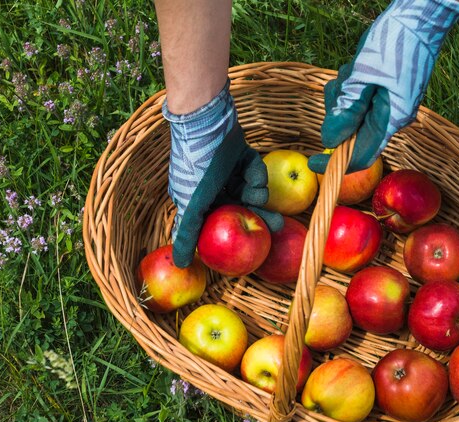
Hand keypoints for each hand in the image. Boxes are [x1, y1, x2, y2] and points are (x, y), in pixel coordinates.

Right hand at [164, 81, 282, 267]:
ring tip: (257, 189)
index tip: (254, 240)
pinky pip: (254, 171)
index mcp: (198, 201)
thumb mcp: (193, 204)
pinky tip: (253, 169)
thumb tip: (181, 265)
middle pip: (241, 208)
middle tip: (277, 225)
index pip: (219, 224)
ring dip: (256, 190)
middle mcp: (212, 188)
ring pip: (250, 191)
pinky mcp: (240, 156)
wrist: (208, 120)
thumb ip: (188, 234)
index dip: (235, 232)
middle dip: (258, 215)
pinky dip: (256, 171)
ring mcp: (226, 171)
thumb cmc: (199, 165)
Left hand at [309, 0, 458, 173]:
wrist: (417, 17)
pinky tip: (355, 68)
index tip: (311, 161)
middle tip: (341, 87)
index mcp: (390, 120)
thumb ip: (346, 110)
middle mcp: (389, 118)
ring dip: (341, 96)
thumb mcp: (363, 76)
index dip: (335, 163)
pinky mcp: (380, 94)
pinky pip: (354, 100)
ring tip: (352, 71)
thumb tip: (330, 141)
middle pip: (351, 134)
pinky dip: (348, 87)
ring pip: (350, 115)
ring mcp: (385, 106)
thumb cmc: (394, 43)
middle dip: (337, 114)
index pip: (361, 157)